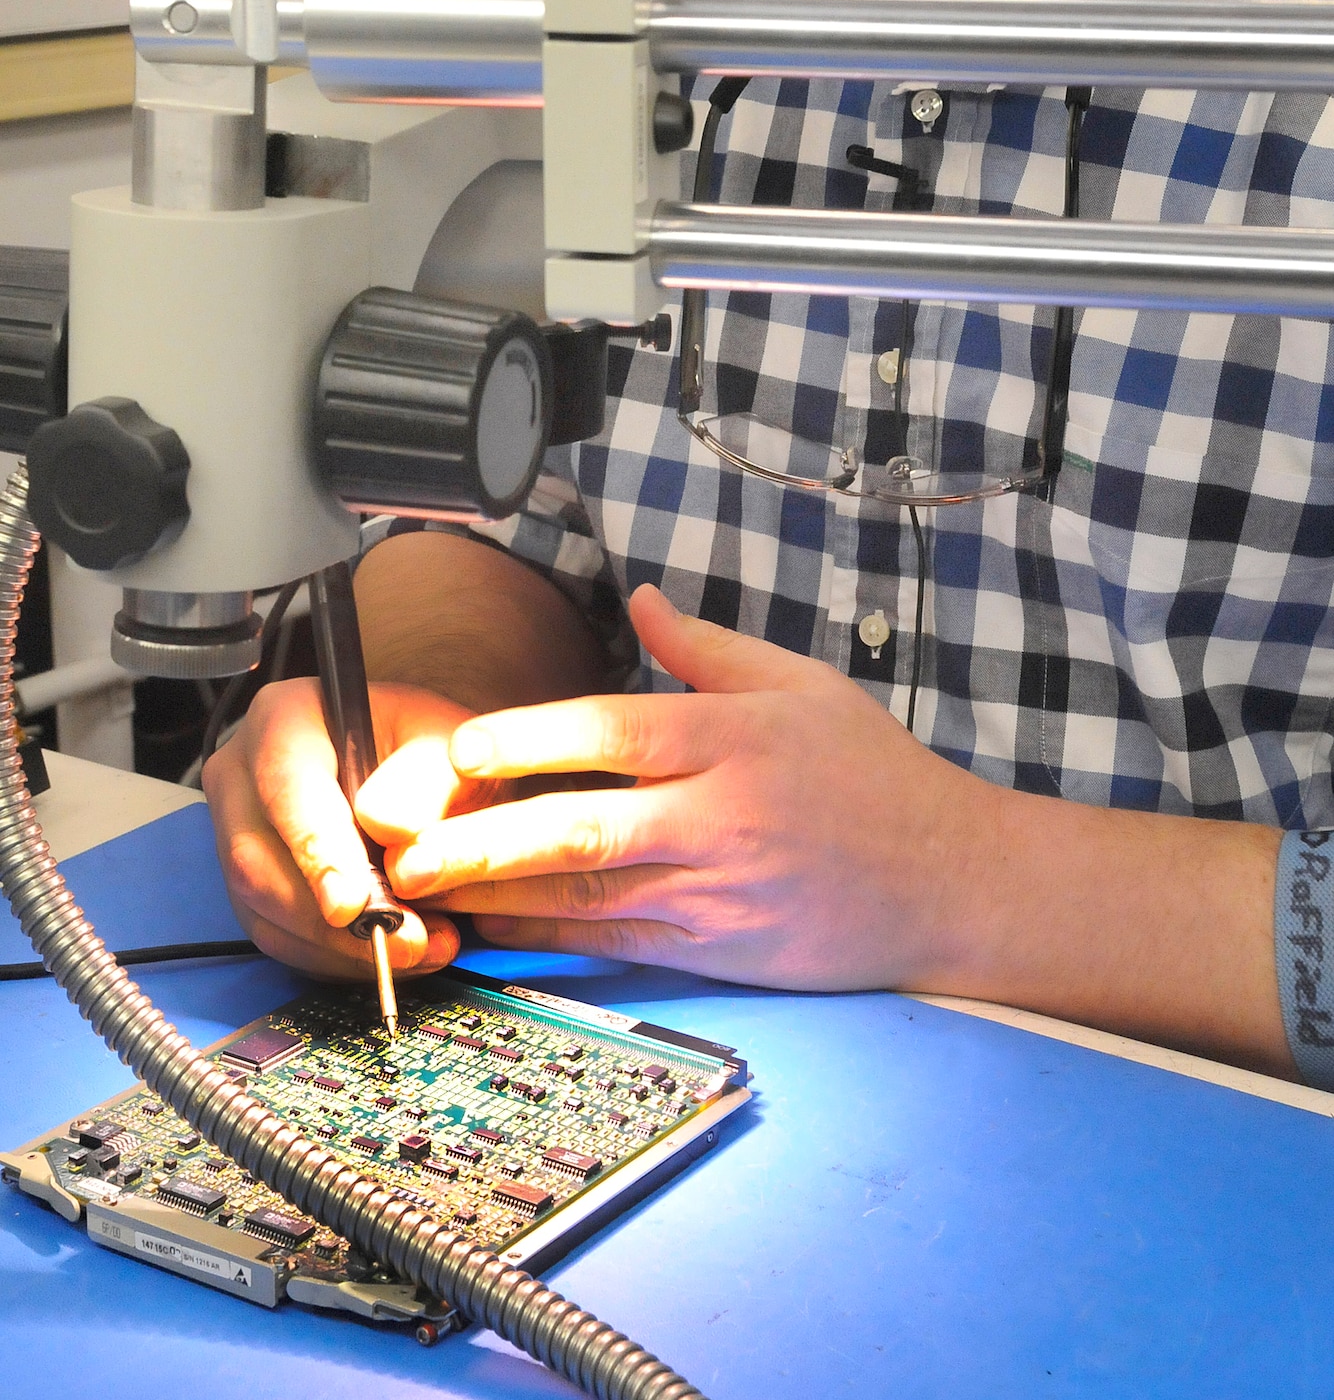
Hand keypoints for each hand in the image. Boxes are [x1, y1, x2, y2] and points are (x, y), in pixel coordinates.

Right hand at [202, 677, 509, 979]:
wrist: (422, 772)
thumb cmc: (429, 751)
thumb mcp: (448, 746)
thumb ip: (430, 780)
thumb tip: (393, 830)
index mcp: (284, 717)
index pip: (285, 784)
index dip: (315, 848)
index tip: (351, 901)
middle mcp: (244, 773)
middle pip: (257, 859)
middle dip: (331, 918)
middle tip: (404, 939)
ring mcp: (238, 831)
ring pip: (263, 908)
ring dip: (339, 946)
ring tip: (417, 948)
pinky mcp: (251, 884)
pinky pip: (276, 936)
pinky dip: (333, 957)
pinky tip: (389, 955)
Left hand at [381, 584, 992, 990]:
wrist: (947, 883)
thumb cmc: (872, 772)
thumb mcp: (801, 685)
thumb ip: (708, 647)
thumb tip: (640, 598)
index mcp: (733, 738)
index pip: (614, 732)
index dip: (530, 737)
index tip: (461, 743)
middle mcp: (718, 818)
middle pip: (585, 827)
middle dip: (487, 836)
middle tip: (408, 841)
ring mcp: (716, 893)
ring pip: (589, 895)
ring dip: (499, 893)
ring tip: (422, 889)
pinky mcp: (719, 950)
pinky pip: (619, 945)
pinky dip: (550, 940)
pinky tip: (493, 932)